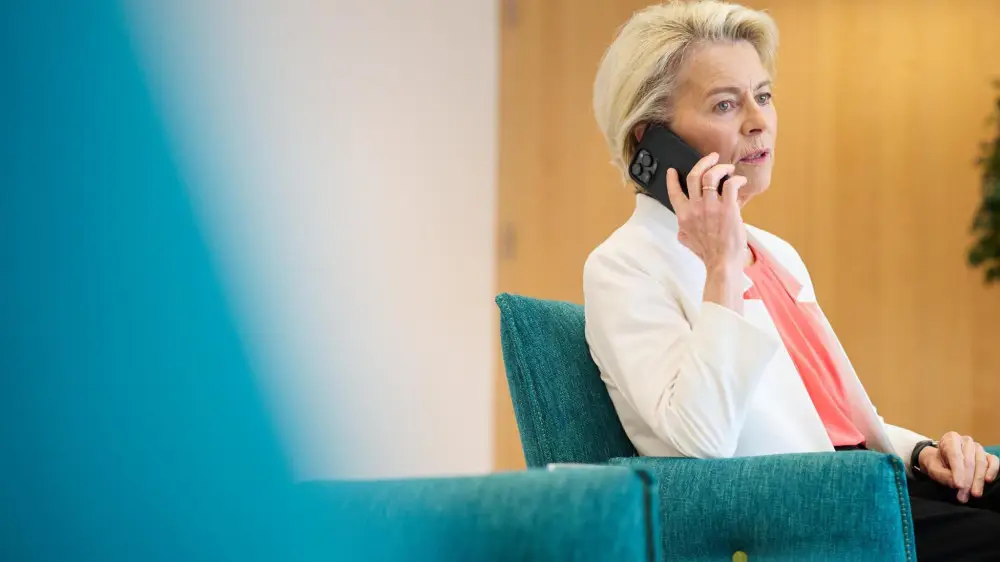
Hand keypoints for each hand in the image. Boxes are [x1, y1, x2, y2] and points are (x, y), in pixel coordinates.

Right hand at [666, 152, 748, 273]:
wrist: (721, 262)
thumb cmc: (707, 253)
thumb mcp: (686, 240)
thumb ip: (683, 229)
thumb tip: (681, 225)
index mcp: (684, 215)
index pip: (674, 192)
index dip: (672, 179)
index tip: (673, 170)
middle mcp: (695, 208)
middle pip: (694, 175)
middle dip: (704, 162)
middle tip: (712, 158)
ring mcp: (711, 207)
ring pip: (711, 175)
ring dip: (721, 168)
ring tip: (728, 168)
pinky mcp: (728, 208)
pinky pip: (731, 185)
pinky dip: (736, 180)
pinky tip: (740, 181)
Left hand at [919, 432, 998, 502]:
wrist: (940, 460)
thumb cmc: (937, 463)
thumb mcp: (932, 468)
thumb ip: (942, 475)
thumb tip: (955, 484)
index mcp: (950, 439)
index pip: (955, 455)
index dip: (958, 471)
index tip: (958, 485)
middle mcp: (966, 441)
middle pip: (969, 461)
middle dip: (967, 480)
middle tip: (963, 495)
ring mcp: (978, 448)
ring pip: (981, 462)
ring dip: (978, 480)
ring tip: (974, 494)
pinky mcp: (987, 455)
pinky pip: (993, 461)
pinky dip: (992, 470)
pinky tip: (988, 480)